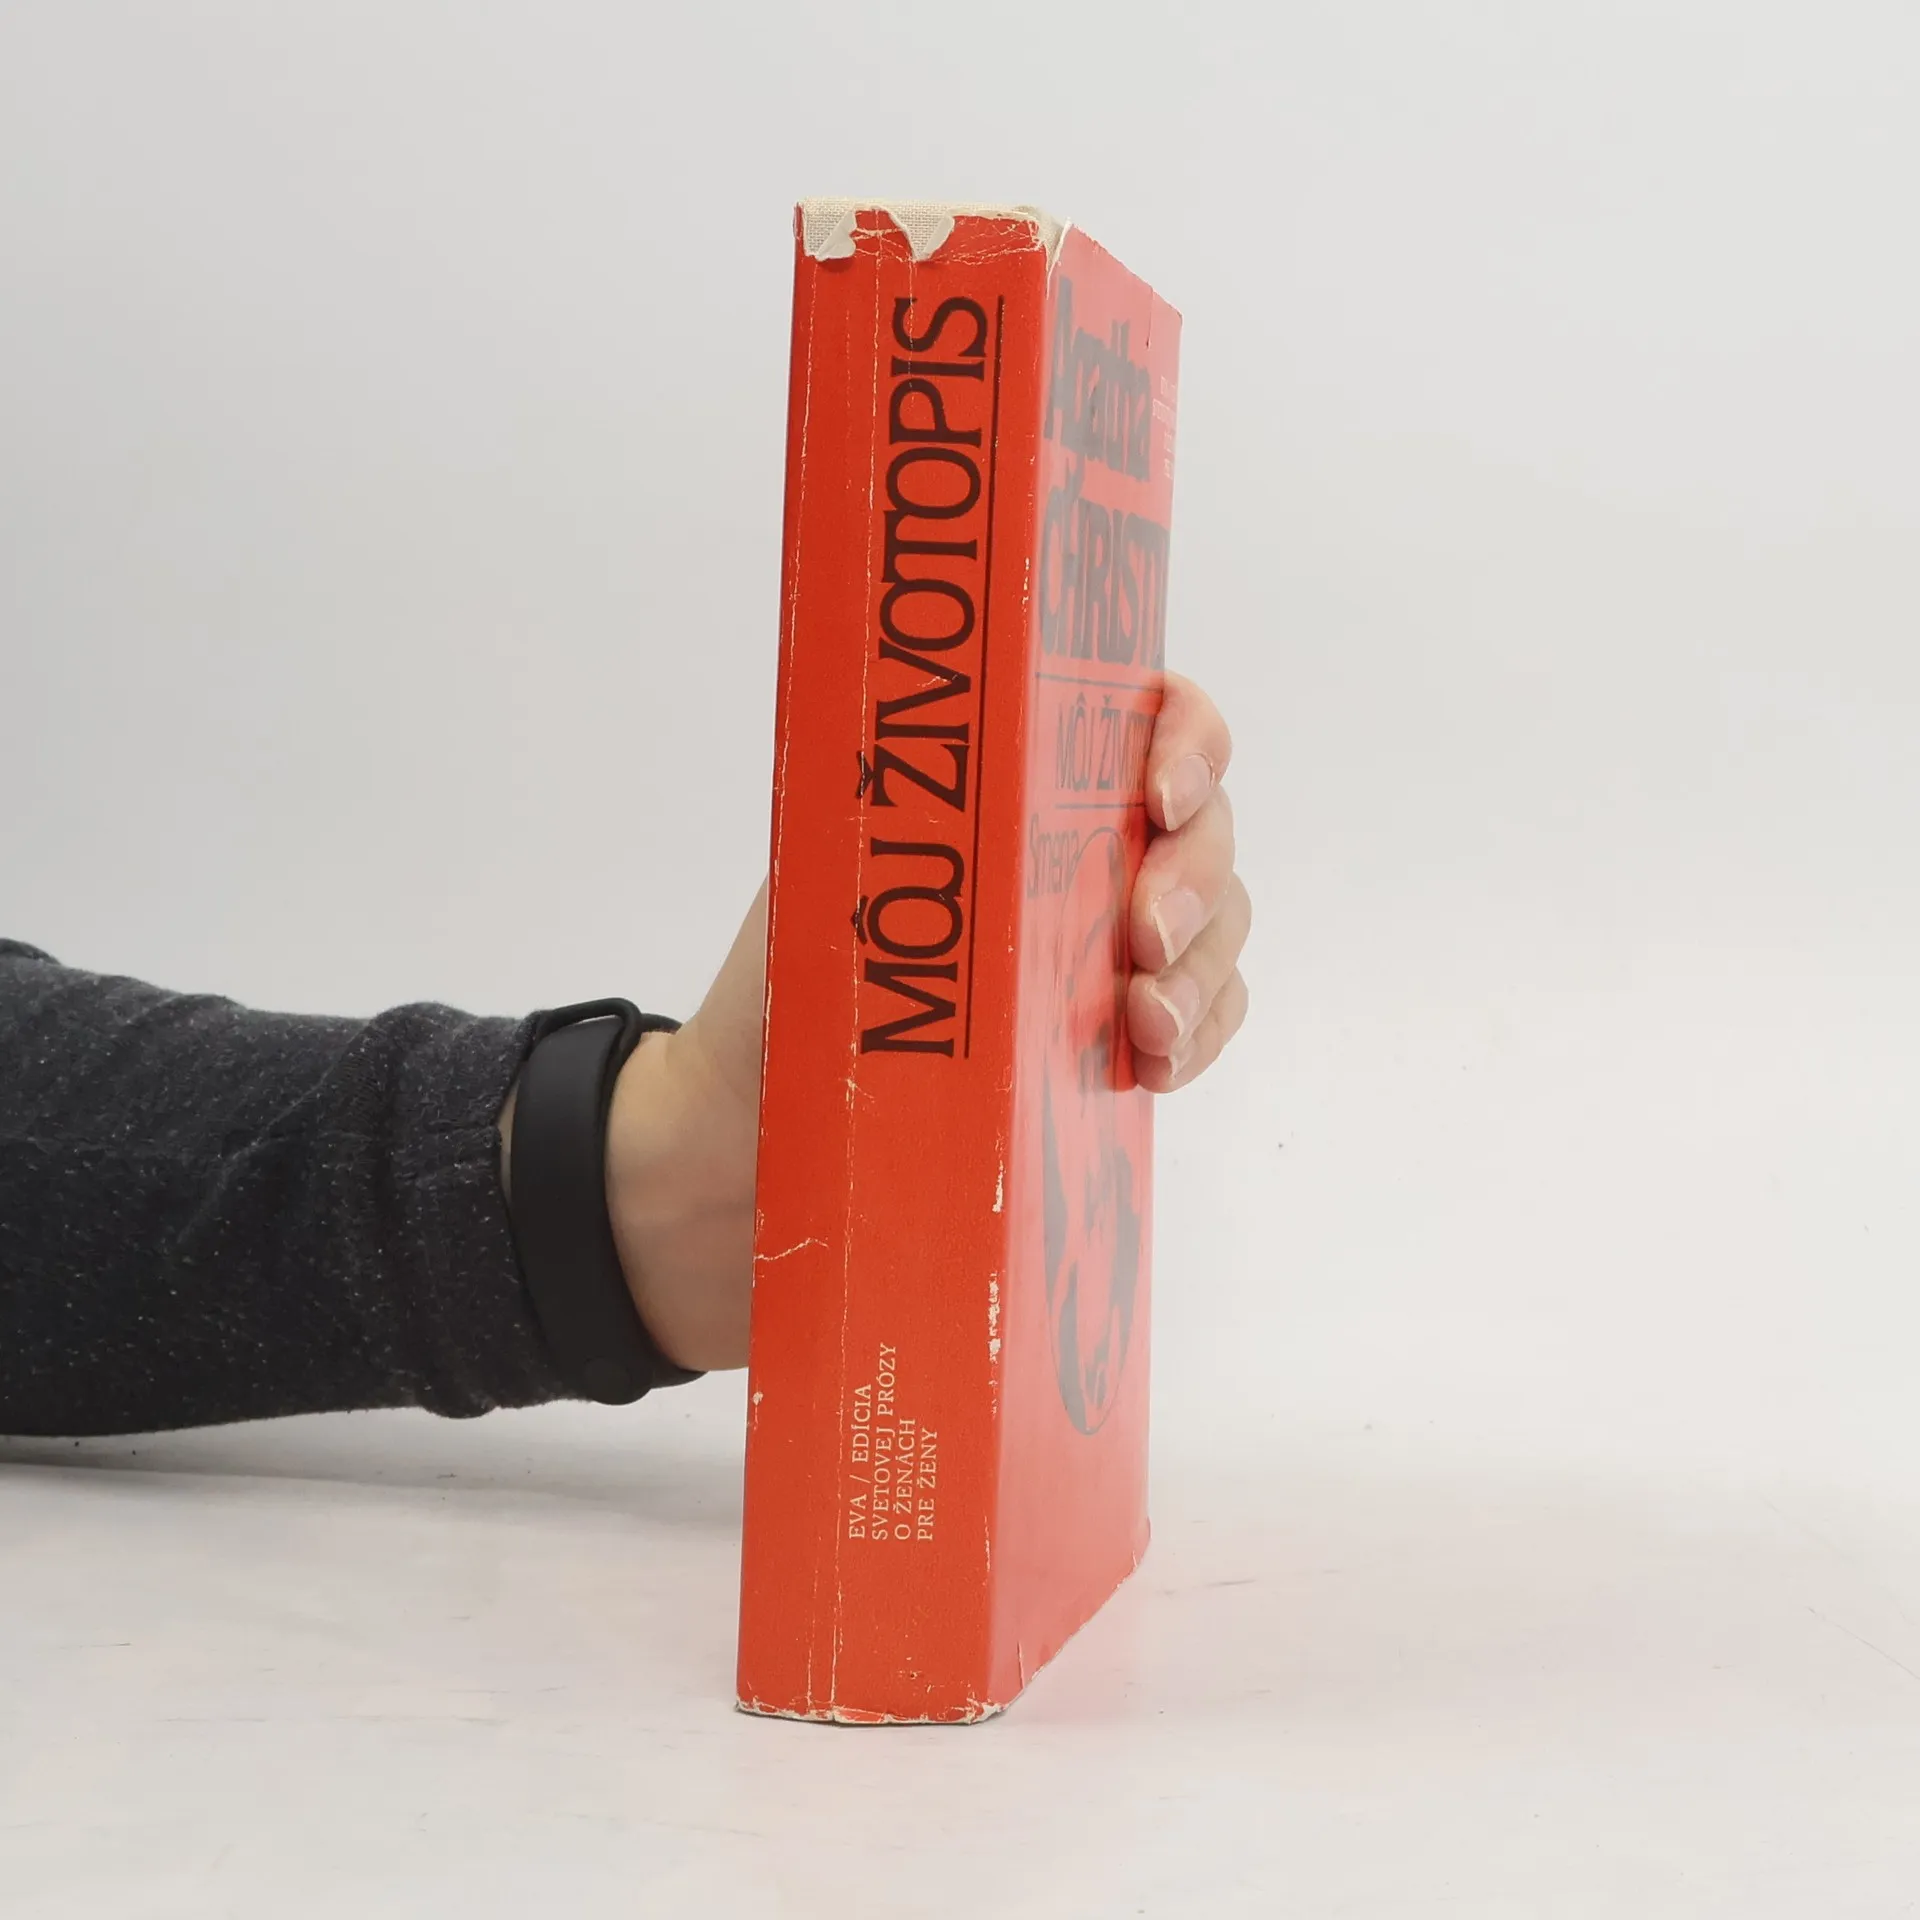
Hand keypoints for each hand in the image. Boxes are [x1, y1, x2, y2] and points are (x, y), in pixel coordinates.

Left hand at [597, 673, 1249, 1372]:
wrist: (743, 1138)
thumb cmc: (777, 992)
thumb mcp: (820, 886)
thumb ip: (892, 824)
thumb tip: (930, 777)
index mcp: (1016, 786)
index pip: (1144, 716)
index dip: (1184, 736)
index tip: (1158, 793)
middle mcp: (1077, 853)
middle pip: (1203, 830)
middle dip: (1195, 877)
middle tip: (1145, 938)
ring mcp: (1105, 949)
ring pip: (1216, 932)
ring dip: (1201, 974)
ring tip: (1144, 1027)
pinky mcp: (1113, 1041)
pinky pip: (1202, 1022)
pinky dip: (1196, 1039)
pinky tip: (1154, 1069)